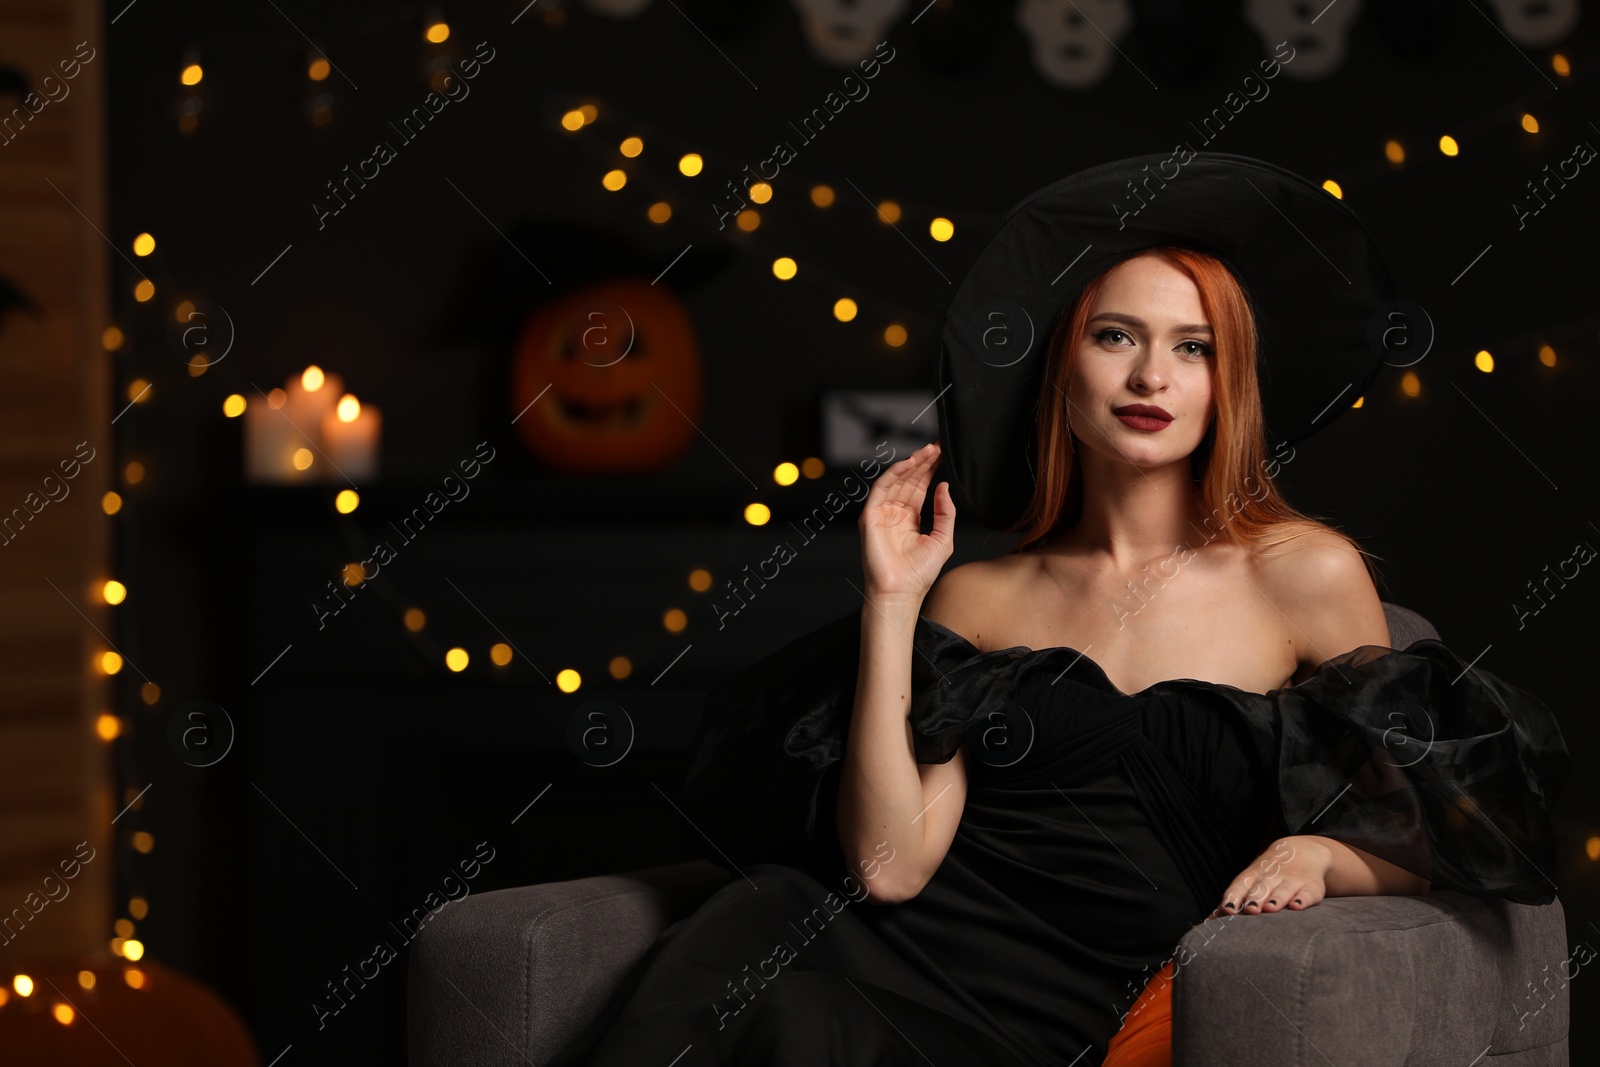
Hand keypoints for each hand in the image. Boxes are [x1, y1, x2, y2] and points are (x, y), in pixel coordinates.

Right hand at [858, 442, 955, 602]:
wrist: (901, 592)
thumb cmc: (920, 574)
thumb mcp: (943, 538)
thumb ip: (946, 512)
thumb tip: (944, 486)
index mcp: (909, 518)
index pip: (920, 487)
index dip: (931, 469)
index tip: (944, 454)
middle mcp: (894, 513)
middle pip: (909, 480)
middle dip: (923, 462)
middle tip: (938, 446)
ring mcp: (881, 514)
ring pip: (896, 481)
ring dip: (911, 463)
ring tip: (929, 450)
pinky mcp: (870, 516)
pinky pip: (881, 489)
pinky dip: (894, 473)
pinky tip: (909, 463)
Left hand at [1210, 837, 1331, 917]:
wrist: (1301, 851)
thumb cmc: (1267, 875)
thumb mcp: (1250, 882)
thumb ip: (1232, 902)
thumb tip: (1209, 922)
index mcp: (1252, 877)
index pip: (1240, 885)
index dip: (1234, 896)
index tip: (1228, 909)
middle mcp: (1271, 877)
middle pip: (1261, 888)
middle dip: (1255, 898)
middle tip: (1250, 909)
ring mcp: (1291, 880)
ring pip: (1283, 890)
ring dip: (1276, 898)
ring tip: (1270, 909)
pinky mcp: (1311, 887)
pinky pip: (1307, 893)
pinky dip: (1303, 899)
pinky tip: (1297, 906)